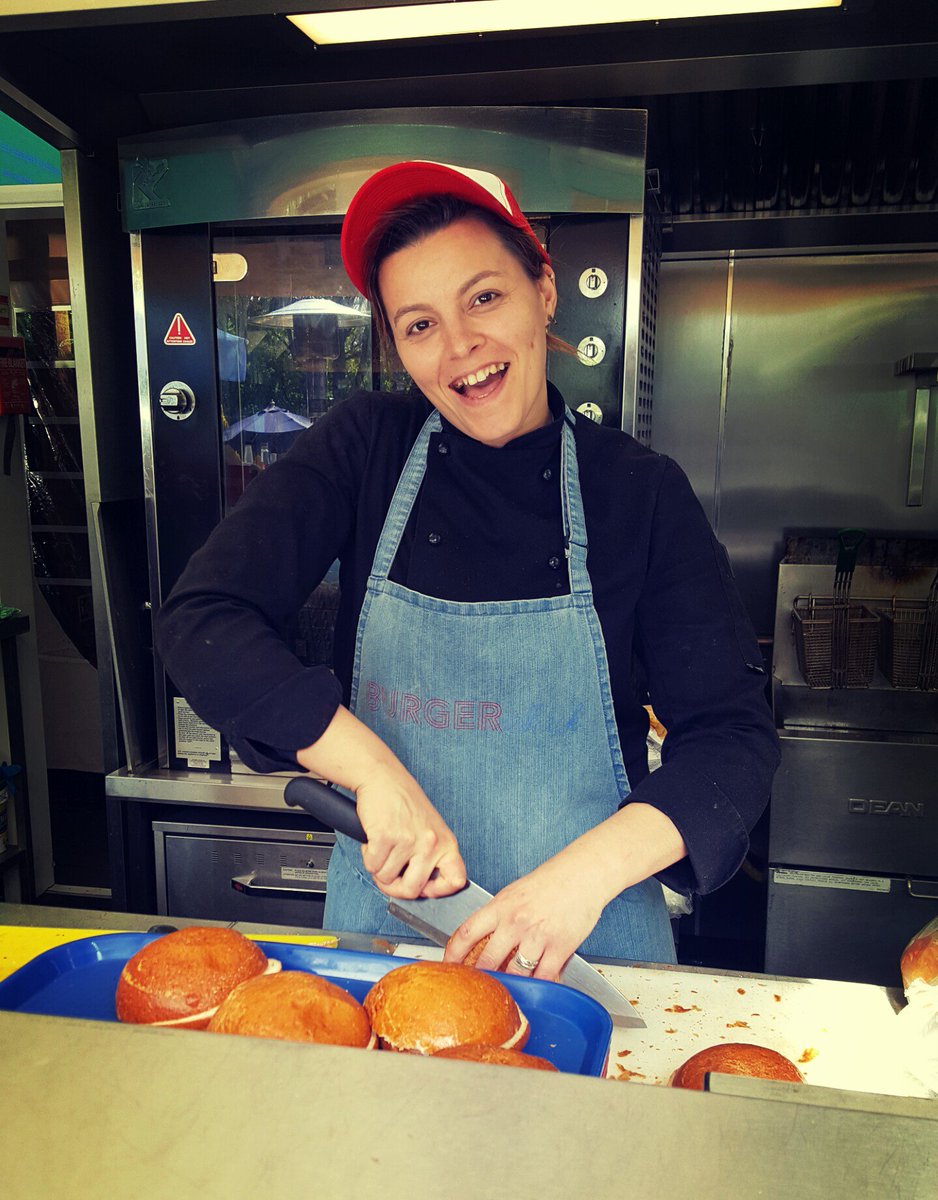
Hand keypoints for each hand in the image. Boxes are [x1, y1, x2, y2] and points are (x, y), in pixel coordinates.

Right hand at [354, 765, 465, 899]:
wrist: (382, 777)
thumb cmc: (404, 802)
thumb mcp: (430, 829)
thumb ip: (430, 857)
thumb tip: (421, 890)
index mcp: (446, 842)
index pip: (455, 881)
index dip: (438, 892)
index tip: (424, 889)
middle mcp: (431, 843)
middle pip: (412, 890)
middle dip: (394, 887)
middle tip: (389, 874)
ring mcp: (408, 840)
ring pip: (386, 878)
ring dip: (378, 867)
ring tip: (383, 846)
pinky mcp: (385, 837)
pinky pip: (372, 865)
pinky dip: (368, 857)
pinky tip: (374, 840)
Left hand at [444, 848, 605, 981]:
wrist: (584, 872)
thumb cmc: (553, 880)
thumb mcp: (516, 892)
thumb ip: (499, 914)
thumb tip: (483, 938)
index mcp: (501, 905)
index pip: (467, 933)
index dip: (452, 954)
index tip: (448, 967)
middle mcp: (515, 921)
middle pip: (487, 960)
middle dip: (481, 978)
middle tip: (479, 989)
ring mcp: (537, 935)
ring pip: (516, 973)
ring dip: (512, 985)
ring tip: (510, 991)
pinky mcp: (560, 946)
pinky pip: (545, 977)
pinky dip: (541, 986)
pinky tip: (538, 987)